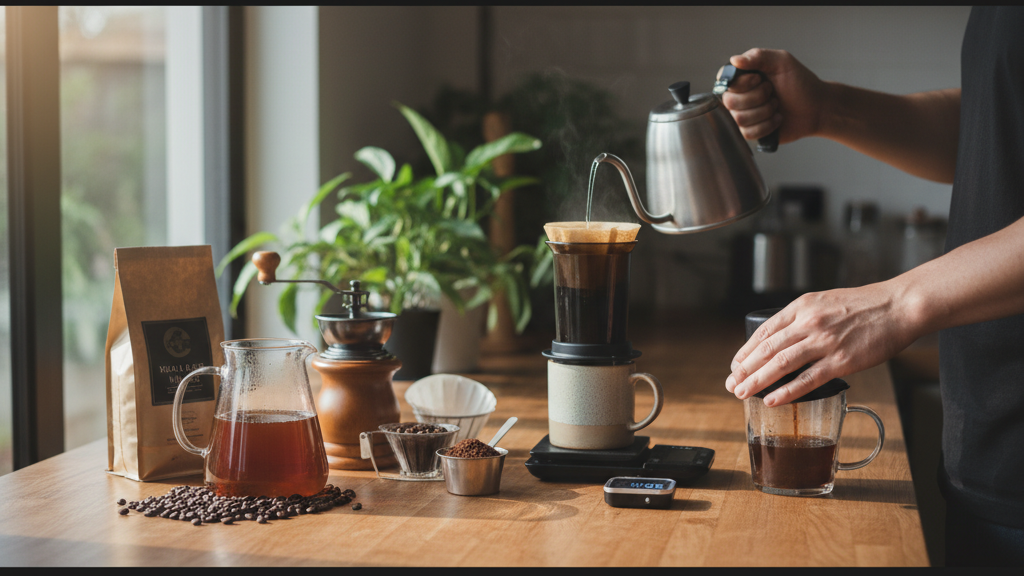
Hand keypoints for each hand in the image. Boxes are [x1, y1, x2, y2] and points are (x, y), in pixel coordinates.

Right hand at [720, 48, 828, 143]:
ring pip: (739, 118)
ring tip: (777, 105)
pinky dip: (767, 125)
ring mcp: (745, 115)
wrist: (817, 107)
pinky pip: (748, 133)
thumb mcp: (782, 62)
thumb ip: (758, 56)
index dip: (742, 83)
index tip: (760, 79)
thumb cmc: (801, 83)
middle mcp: (740, 96)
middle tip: (773, 92)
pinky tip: (777, 119)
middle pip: (730, 101)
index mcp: (745, 77)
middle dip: (757, 97)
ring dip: (764, 111)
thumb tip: (734, 60)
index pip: (726, 81)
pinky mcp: (752, 132)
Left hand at [725, 283, 918, 405]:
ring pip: (781, 364)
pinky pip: (807, 379)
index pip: (764, 331)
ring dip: (757, 381)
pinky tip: (771, 400)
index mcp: (802, 306)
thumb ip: (803, 317)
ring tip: (742, 394)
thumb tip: (783, 338)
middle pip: (767, 349)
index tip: (735, 365)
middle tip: (731, 384)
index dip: (746, 351)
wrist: (900, 306)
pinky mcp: (842, 361)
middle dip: (745, 369)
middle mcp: (809, 322)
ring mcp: (824, 342)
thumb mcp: (824, 301)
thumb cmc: (865, 305)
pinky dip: (786, 391)